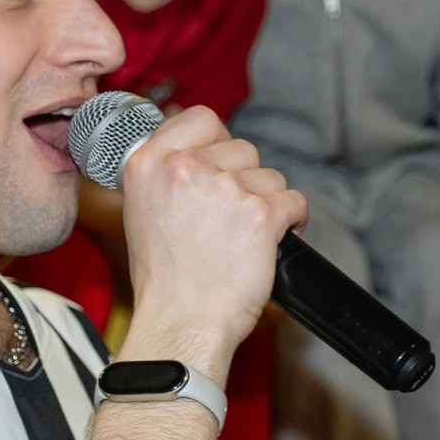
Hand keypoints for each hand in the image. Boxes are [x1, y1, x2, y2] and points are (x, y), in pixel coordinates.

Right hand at [117, 107, 306, 380]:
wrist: (181, 321)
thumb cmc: (166, 277)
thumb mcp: (143, 209)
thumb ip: (169, 172)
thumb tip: (203, 145)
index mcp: (148, 163)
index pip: (201, 118)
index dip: (220, 142)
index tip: (222, 166)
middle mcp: (184, 168)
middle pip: (243, 149)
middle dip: (246, 181)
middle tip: (230, 218)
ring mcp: (224, 190)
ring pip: (271, 177)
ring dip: (268, 203)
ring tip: (245, 236)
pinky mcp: (259, 214)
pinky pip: (295, 202)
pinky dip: (293, 221)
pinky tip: (274, 240)